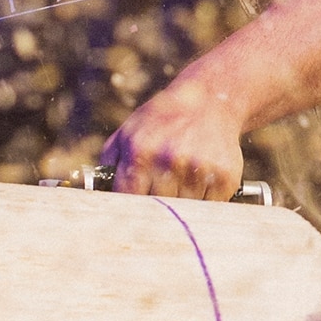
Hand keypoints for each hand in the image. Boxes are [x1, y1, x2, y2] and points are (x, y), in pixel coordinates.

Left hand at [99, 78, 245, 200]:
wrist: (210, 100)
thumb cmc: (161, 122)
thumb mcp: (128, 133)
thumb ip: (109, 164)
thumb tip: (95, 197)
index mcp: (141, 151)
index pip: (128, 200)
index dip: (127, 213)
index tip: (129, 220)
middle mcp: (169, 160)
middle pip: (156, 211)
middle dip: (156, 209)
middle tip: (159, 202)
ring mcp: (199, 169)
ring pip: (184, 213)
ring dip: (182, 207)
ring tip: (182, 184)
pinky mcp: (225, 176)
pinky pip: (210, 209)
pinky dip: (205, 203)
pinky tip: (202, 181)